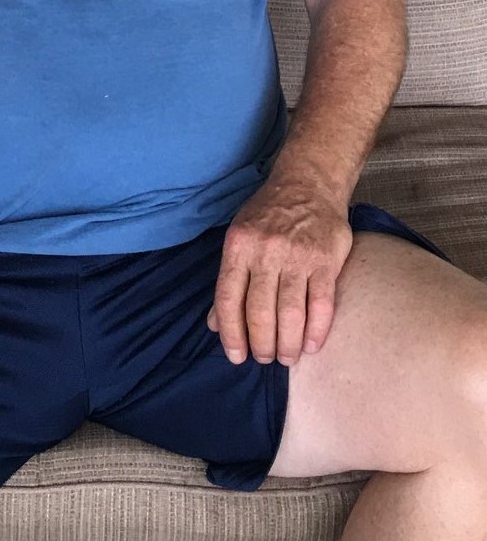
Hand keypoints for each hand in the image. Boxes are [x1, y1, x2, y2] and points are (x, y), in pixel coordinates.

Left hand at [207, 176, 352, 366]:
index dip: (231, 333)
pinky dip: (316, 331)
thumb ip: (229, 281)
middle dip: (261, 345)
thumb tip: (213, 324)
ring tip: (287, 357)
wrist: (309, 182)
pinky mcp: (326, 260)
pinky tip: (311, 345)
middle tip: (265, 358)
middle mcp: (266, 251)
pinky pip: (321, 305)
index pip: (228, 298)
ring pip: (290, 314)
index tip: (236, 357)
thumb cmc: (268, 214)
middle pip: (260, 312)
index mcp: (239, 246)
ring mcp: (298, 256)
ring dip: (288, 345)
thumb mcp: (239, 237)